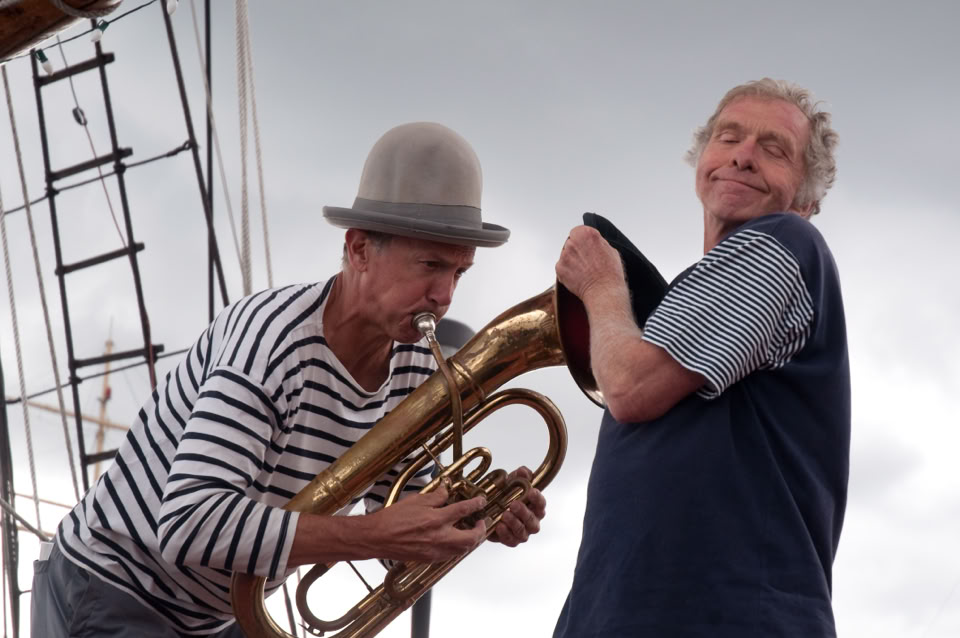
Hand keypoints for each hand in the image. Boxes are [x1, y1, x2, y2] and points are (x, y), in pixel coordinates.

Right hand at [369, 484, 486, 562]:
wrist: (377, 537)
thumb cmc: (393, 518)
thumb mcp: (416, 500)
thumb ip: (435, 497)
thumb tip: (446, 491)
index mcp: (437, 519)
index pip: (464, 510)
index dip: (476, 504)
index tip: (481, 501)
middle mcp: (439, 537)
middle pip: (471, 538)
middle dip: (480, 531)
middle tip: (480, 522)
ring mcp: (435, 550)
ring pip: (462, 549)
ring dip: (470, 541)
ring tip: (469, 532)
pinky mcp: (429, 558)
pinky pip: (450, 555)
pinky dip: (456, 548)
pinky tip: (453, 541)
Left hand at [491, 467, 546, 547]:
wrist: (491, 510)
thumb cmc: (507, 496)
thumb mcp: (512, 482)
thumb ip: (519, 476)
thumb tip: (524, 471)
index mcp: (535, 507)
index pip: (541, 504)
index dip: (537, 498)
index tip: (531, 491)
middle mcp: (532, 521)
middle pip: (533, 520)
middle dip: (524, 512)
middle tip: (514, 504)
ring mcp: (523, 532)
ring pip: (522, 531)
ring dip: (514, 523)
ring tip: (504, 514)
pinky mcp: (512, 540)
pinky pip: (511, 540)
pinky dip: (505, 534)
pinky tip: (499, 525)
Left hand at [555, 225, 625, 303]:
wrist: (604, 291)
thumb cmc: (610, 273)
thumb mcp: (610, 250)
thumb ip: (597, 242)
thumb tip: (592, 242)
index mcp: (587, 234)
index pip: (578, 231)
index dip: (583, 240)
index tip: (586, 247)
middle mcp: (573, 242)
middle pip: (571, 243)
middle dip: (576, 251)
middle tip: (586, 261)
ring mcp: (564, 255)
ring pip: (566, 255)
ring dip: (572, 261)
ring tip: (584, 271)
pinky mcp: (559, 268)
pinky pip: (562, 267)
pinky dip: (568, 272)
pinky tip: (578, 276)